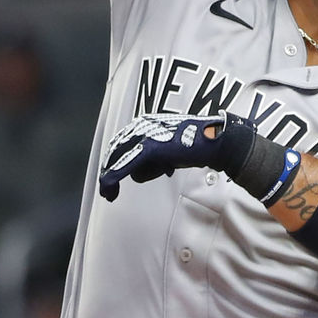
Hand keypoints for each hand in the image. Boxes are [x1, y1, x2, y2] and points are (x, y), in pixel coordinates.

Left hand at [98, 113, 225, 200]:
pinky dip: (114, 177)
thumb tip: (137, 173)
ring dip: (110, 179)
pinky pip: (126, 164)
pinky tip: (110, 188)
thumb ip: (150, 160)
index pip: (119, 143)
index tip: (109, 178)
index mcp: (144, 124)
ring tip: (109, 193)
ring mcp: (145, 134)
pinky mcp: (150, 146)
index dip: (112, 162)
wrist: (211, 142)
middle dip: (108, 171)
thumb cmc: (192, 147)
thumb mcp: (166, 153)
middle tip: (106, 190)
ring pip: (117, 158)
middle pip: (115, 150)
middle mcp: (141, 126)